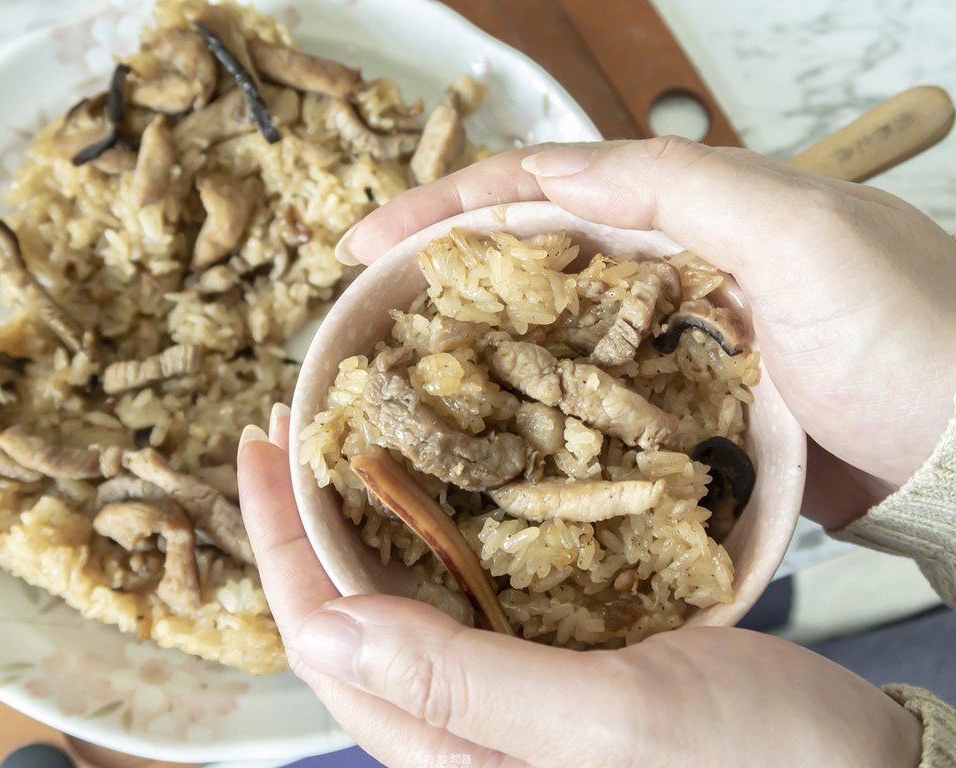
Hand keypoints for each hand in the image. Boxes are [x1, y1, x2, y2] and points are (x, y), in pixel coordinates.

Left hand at [237, 423, 921, 767]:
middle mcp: (463, 725)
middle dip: (307, 520)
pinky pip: (464, 592)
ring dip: (366, 517)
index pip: (325, 641)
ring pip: (401, 599)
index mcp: (452, 752)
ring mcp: (505, 691)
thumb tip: (323, 626)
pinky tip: (443, 483)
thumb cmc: (747, 762)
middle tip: (293, 429)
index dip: (281, 544)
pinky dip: (439, 529)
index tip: (262, 450)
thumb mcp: (606, 722)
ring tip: (347, 440)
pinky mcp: (550, 660)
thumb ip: (461, 684)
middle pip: (348, 615)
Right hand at [337, 138, 955, 526]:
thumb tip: (547, 168)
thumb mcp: (799, 234)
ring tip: (403, 370)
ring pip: (548, 328)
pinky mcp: (679, 407)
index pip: (543, 189)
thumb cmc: (906, 334)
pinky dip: (532, 404)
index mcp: (687, 207)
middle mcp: (668, 266)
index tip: (364, 242)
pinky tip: (490, 427)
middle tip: (365, 308)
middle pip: (530, 256)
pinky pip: (585, 395)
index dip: (447, 208)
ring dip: (477, 341)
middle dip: (442, 272)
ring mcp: (669, 341)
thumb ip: (679, 187)